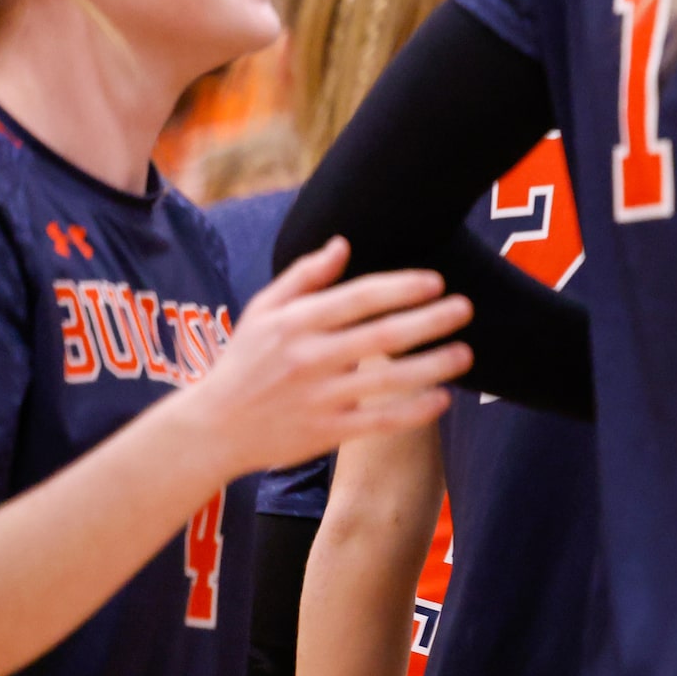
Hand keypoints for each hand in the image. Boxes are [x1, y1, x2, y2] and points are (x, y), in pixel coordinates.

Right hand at [172, 242, 472, 479]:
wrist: (211, 429)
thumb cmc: (244, 362)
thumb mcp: (262, 311)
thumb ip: (304, 277)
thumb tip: (342, 243)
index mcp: (294, 323)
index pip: (357, 298)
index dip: (399, 287)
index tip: (435, 282)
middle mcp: (308, 358)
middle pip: (380, 336)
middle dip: (429, 321)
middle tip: (465, 308)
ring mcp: (318, 397)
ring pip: (386, 381)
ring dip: (432, 366)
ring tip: (464, 353)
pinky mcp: (326, 432)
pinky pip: (379, 421)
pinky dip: (413, 411)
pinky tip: (443, 398)